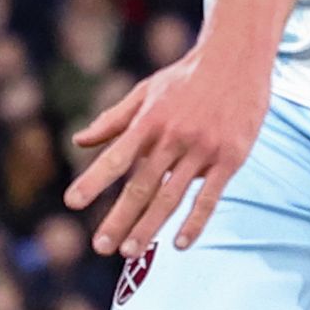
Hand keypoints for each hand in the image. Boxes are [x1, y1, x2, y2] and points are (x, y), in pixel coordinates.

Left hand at [67, 43, 272, 257]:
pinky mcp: (230, 158)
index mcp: (149, 121)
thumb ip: (113, 120)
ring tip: (129, 252)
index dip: (93, 182)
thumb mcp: (145, 91)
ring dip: (149, 227)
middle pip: (141, 187)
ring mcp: (202, 150)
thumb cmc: (185, 77)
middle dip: (119, 219)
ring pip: (171, 196)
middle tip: (100, 246)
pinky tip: (180, 243)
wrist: (237, 57)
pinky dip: (194, 222)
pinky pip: (209, 197)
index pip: (115, 158)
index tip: (72, 203)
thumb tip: (79, 142)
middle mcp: (173, 138)